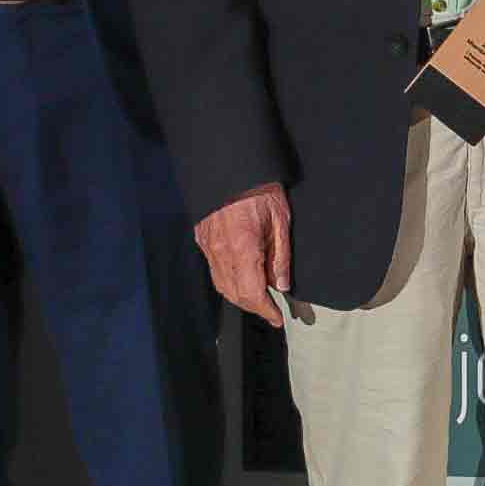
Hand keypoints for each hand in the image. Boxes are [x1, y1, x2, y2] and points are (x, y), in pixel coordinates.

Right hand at [195, 182, 293, 326]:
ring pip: (221, 284)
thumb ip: (281, 257)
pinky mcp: (202, 238)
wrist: (230, 166)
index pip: (252, 293)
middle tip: (270, 311)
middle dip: (253, 307)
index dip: (265, 310)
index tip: (277, 318)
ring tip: (258, 299)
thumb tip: (282, 286)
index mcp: (243, 249)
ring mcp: (208, 246)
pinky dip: (227, 281)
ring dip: (239, 297)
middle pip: (234, 293)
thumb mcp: (281, 221)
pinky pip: (214, 269)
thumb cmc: (261, 190)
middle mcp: (221, 252)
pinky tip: (241, 279)